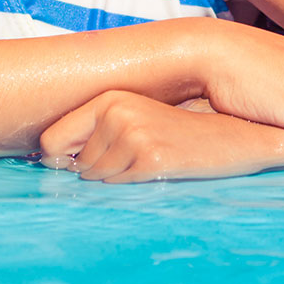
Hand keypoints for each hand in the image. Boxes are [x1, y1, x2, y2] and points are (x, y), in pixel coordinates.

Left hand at [41, 92, 283, 182]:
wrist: (234, 136)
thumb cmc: (180, 131)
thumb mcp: (136, 119)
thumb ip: (95, 132)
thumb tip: (50, 159)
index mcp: (108, 98)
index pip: (50, 140)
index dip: (58, 160)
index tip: (72, 166)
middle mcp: (115, 112)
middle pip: (73, 164)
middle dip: (93, 171)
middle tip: (130, 161)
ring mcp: (132, 134)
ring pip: (95, 177)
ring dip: (115, 179)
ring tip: (146, 162)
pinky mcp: (150, 157)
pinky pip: (119, 185)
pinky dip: (131, 184)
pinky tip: (156, 168)